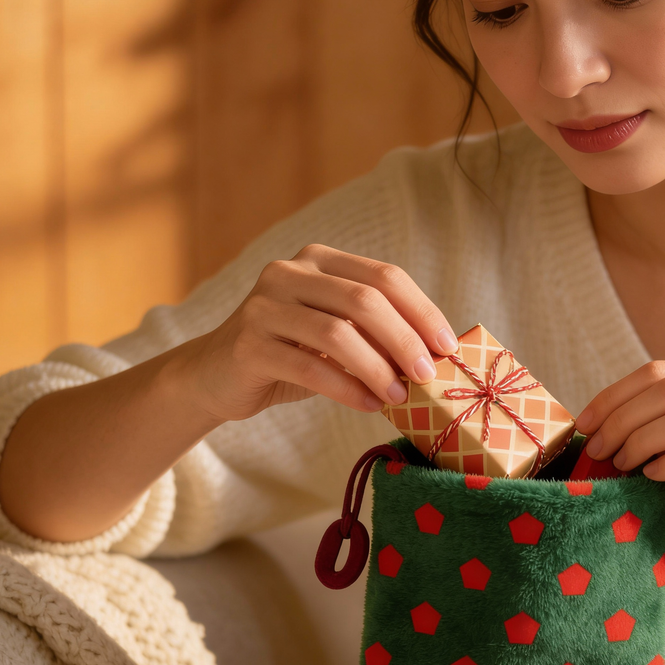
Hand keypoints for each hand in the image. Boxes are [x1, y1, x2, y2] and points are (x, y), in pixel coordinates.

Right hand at [177, 246, 457, 423]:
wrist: (216, 376)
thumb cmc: (291, 354)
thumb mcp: (336, 334)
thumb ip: (376, 332)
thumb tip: (437, 354)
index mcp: (319, 258)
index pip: (383, 276)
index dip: (421, 310)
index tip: (448, 346)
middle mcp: (289, 272)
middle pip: (364, 301)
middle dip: (404, 340)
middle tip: (428, 375)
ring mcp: (264, 306)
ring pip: (337, 334)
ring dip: (377, 369)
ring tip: (399, 397)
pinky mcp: (247, 344)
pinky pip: (309, 368)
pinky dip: (346, 389)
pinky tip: (368, 406)